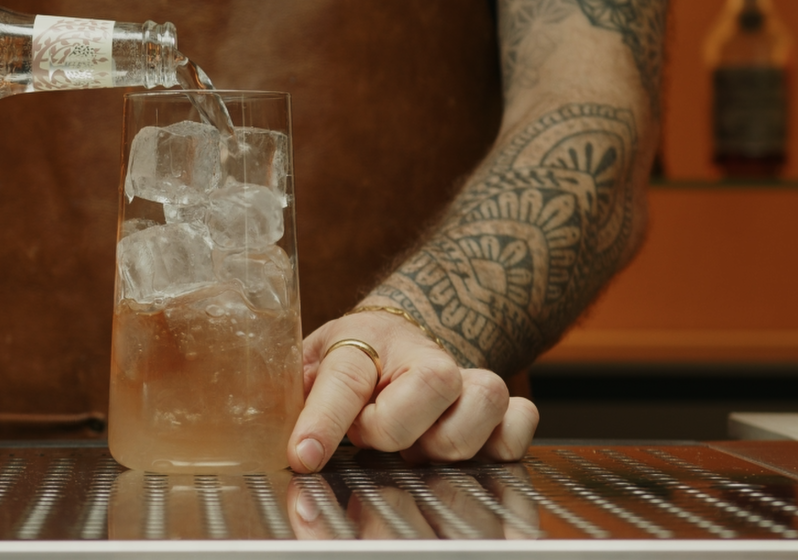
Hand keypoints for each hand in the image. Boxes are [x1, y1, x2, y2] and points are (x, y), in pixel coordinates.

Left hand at [287, 309, 538, 472]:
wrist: (390, 341)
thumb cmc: (346, 363)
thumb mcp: (305, 370)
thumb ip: (291, 400)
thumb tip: (276, 443)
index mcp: (364, 340)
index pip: (346, 376)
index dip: (324, 421)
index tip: (304, 458)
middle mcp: (423, 353)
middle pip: (432, 383)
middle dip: (396, 427)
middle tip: (371, 437)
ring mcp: (466, 377)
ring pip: (483, 402)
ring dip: (446, 441)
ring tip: (416, 446)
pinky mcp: (500, 405)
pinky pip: (520, 421)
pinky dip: (500, 444)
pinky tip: (463, 447)